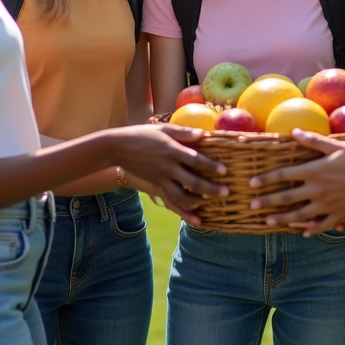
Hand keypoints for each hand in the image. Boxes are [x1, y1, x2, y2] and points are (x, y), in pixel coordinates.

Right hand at [111, 124, 227, 225]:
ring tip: (210, 204)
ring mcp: (161, 178)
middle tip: (226, 192)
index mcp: (171, 150)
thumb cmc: (143, 134)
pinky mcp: (155, 185)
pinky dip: (183, 210)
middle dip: (210, 188)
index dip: (210, 166)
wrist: (118, 147)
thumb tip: (203, 133)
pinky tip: (194, 215)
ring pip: (181, 196)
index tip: (224, 171)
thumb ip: (183, 132)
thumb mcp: (163, 128)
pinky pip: (170, 201)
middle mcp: (167, 166)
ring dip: (197, 202)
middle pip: (192, 181)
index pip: (195, 159)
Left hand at [247, 129, 344, 235]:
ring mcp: (326, 205)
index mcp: (314, 171)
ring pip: (299, 215)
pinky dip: (311, 229)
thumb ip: (313, 140)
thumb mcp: (335, 145)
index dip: (266, 179)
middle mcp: (316, 190)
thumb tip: (293, 132)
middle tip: (252, 205)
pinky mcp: (337, 214)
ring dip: (281, 218)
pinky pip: (321, 225)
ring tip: (268, 220)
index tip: (252, 183)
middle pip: (286, 198)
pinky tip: (303, 232)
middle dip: (267, 201)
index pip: (283, 175)